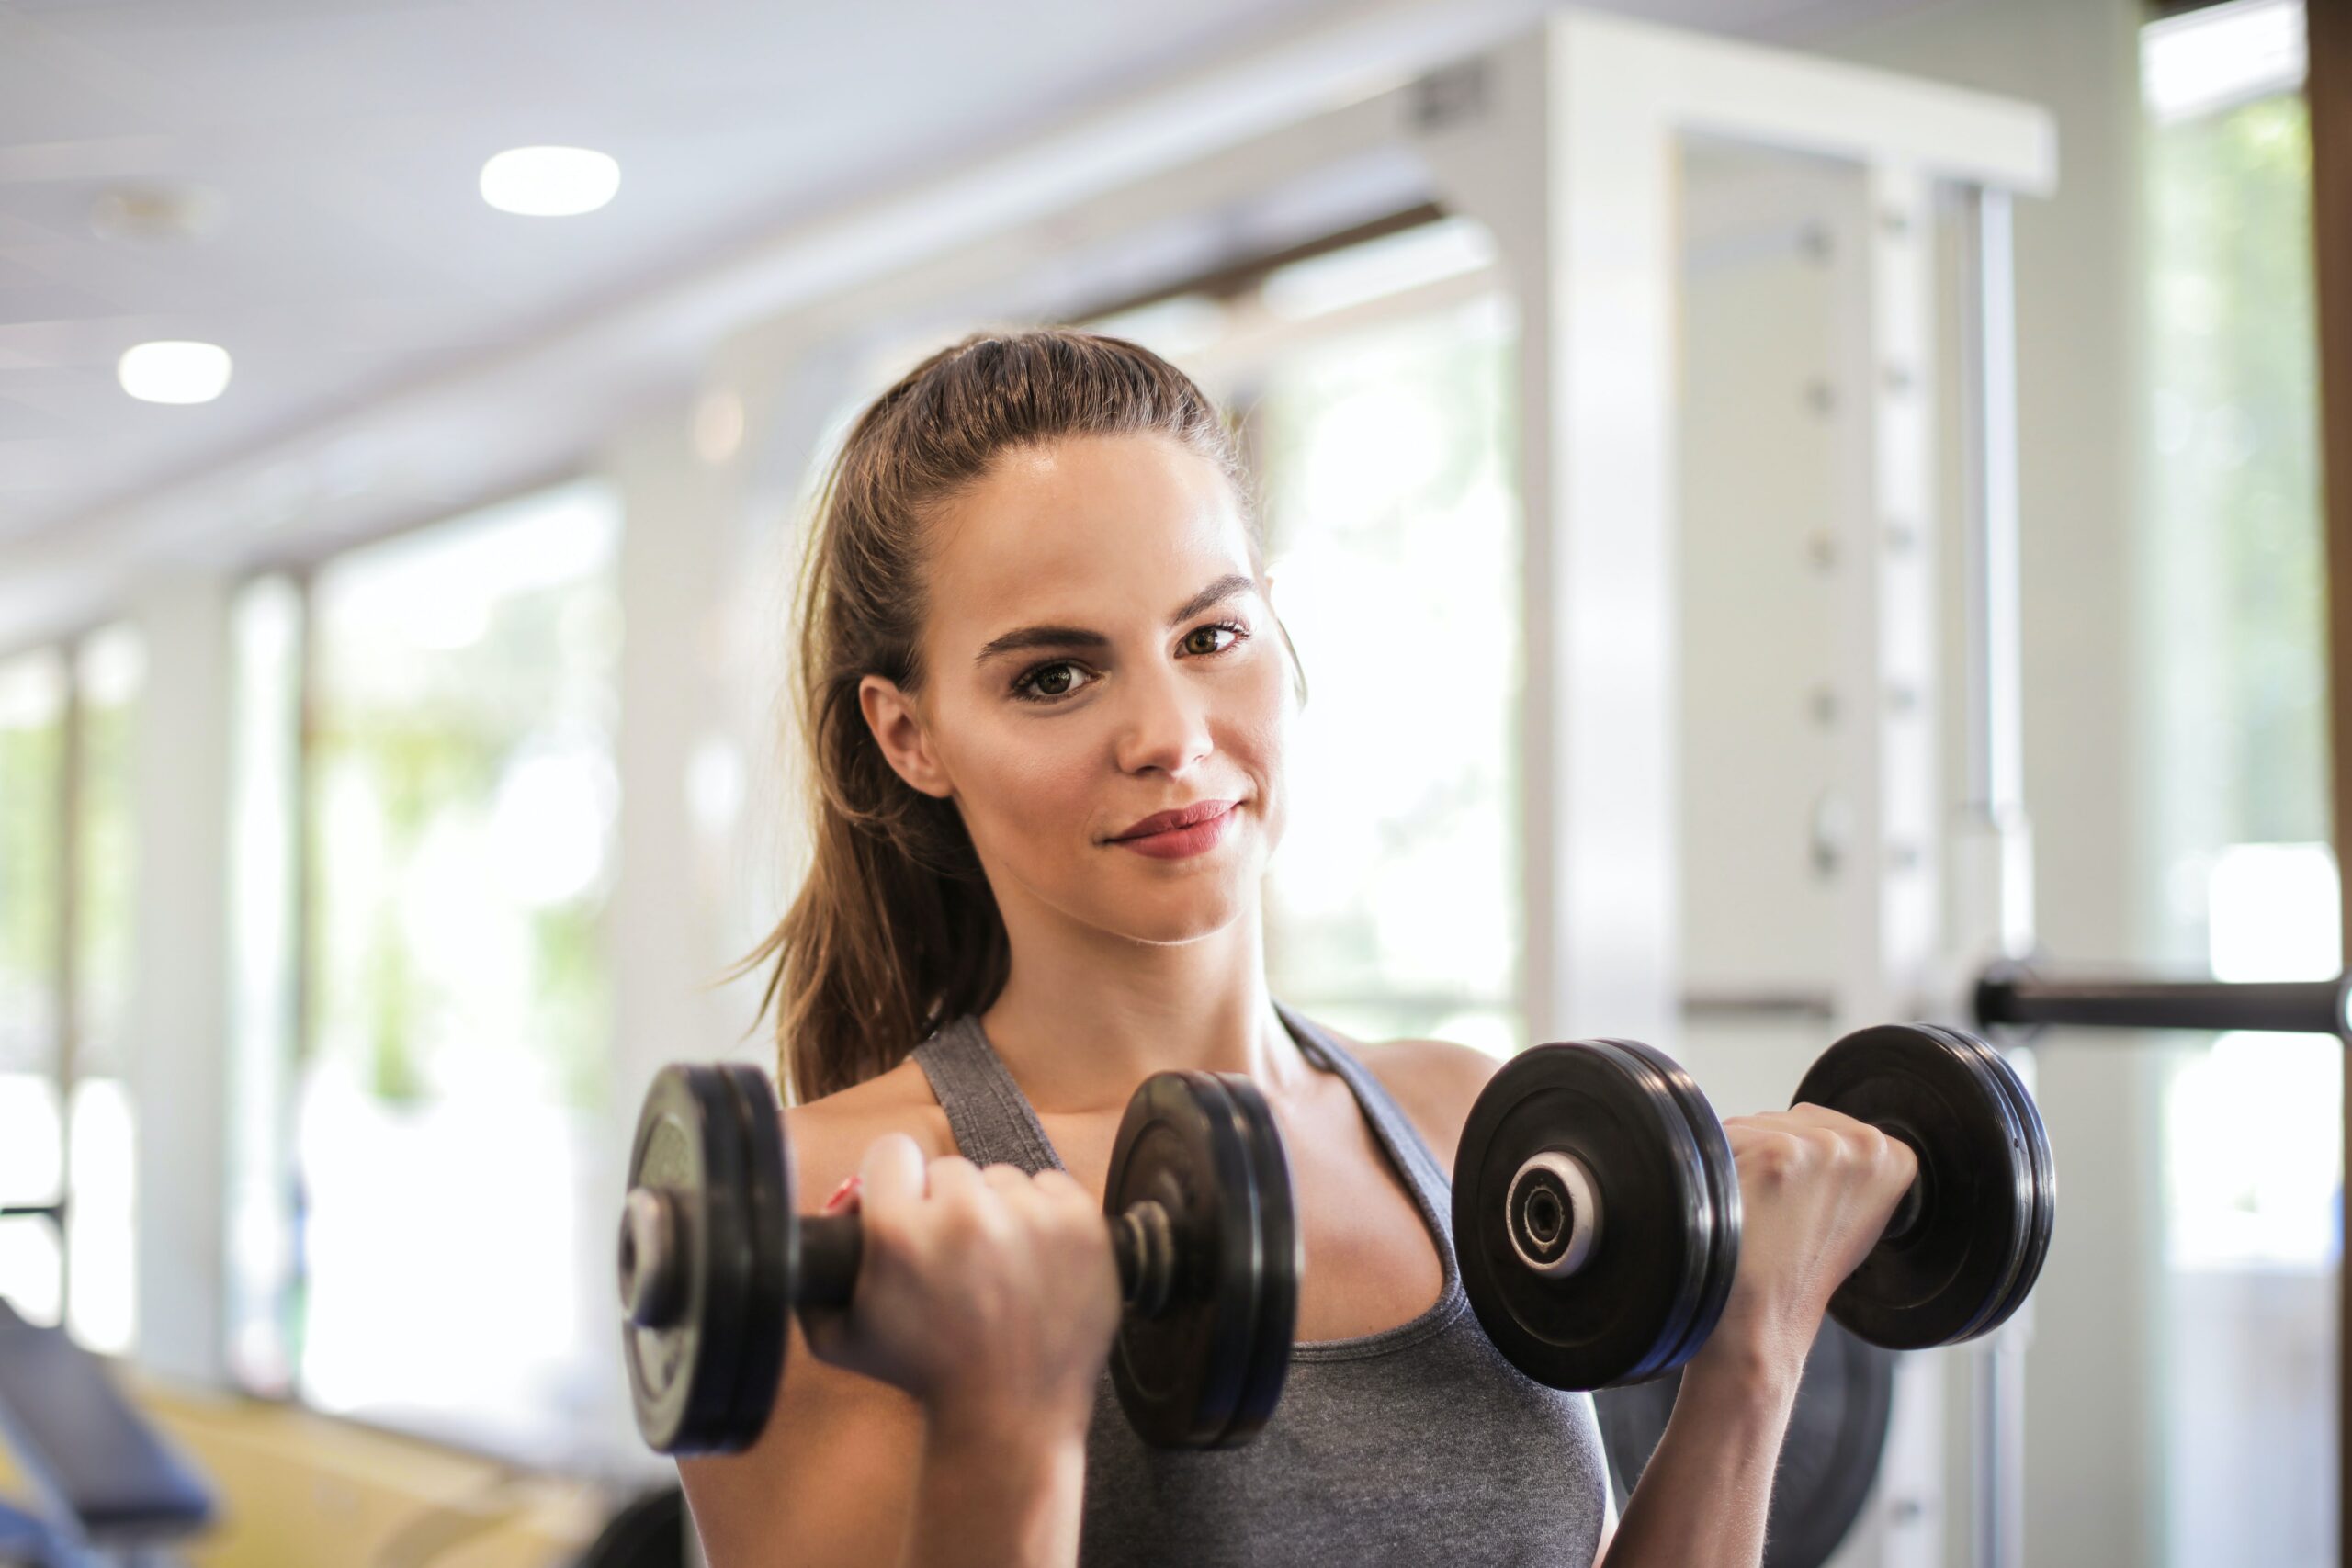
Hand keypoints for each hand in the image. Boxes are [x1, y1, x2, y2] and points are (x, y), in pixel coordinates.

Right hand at [799, 1133, 1121, 1439]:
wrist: (1008, 1417)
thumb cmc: (923, 1376)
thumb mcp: (839, 1334)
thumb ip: (816, 1270)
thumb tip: (836, 1208)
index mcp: (901, 1232)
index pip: (891, 1151)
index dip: (895, 1182)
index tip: (906, 1209)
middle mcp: (966, 1216)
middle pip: (949, 1169)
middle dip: (946, 1207)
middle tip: (954, 1260)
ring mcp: (1031, 1218)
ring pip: (1003, 1180)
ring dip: (998, 1213)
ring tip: (997, 1271)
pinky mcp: (1081, 1224)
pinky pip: (1052, 1187)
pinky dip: (1044, 1216)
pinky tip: (1034, 1262)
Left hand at [1687, 1105, 1918, 1387]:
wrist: (1763, 1320)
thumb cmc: (1798, 1273)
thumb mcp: (1853, 1216)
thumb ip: (1847, 1165)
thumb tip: (1817, 1130)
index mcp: (1894, 1159)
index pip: (1826, 1127)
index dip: (1801, 1164)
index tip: (1800, 1204)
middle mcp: (1866, 1146)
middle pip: (1789, 1120)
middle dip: (1771, 1156)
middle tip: (1774, 1214)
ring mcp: (1821, 1148)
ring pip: (1754, 1125)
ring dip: (1741, 1160)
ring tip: (1755, 1214)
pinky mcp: (1777, 1153)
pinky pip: (1725, 1138)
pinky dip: (1716, 1170)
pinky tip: (1735, 1209)